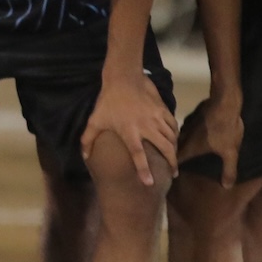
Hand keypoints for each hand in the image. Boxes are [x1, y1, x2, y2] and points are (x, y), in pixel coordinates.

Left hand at [81, 70, 177, 186]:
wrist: (123, 78)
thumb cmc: (108, 101)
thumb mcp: (95, 120)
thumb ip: (88, 139)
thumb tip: (85, 157)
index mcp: (129, 132)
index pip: (138, 155)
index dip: (144, 170)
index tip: (149, 183)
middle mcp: (146, 127)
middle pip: (165, 148)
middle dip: (172, 163)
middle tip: (173, 173)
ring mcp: (156, 117)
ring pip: (172, 138)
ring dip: (174, 150)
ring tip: (174, 159)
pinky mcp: (162, 109)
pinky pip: (173, 125)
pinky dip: (176, 134)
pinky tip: (174, 140)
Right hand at [176, 94, 243, 188]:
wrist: (225, 103)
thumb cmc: (225, 130)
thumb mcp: (230, 152)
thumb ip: (228, 170)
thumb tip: (226, 187)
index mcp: (191, 147)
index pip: (176, 159)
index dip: (172, 166)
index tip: (169, 172)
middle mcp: (186, 136)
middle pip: (175, 147)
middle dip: (173, 153)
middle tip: (172, 160)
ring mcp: (189, 124)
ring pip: (180, 136)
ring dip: (179, 142)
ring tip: (180, 148)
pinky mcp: (195, 116)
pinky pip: (187, 127)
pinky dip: (187, 133)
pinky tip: (193, 134)